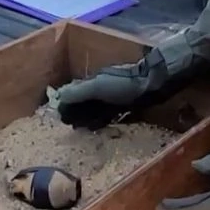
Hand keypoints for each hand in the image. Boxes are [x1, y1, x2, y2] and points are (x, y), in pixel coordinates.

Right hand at [54, 48, 169, 129]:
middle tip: (71, 126)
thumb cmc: (122, 85)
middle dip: (76, 112)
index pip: (74, 92)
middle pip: (84, 101)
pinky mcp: (125, 105)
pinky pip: (108, 114)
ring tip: (81, 128)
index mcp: (93, 81)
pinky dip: (101, 119)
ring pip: (96, 108)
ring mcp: (113, 97)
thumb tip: (59, 97)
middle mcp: (101, 88)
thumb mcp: (98, 87)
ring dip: (88, 118)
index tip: (61, 117)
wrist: (151, 84)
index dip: (67, 104)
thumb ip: (79, 92)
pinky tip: (99, 127)